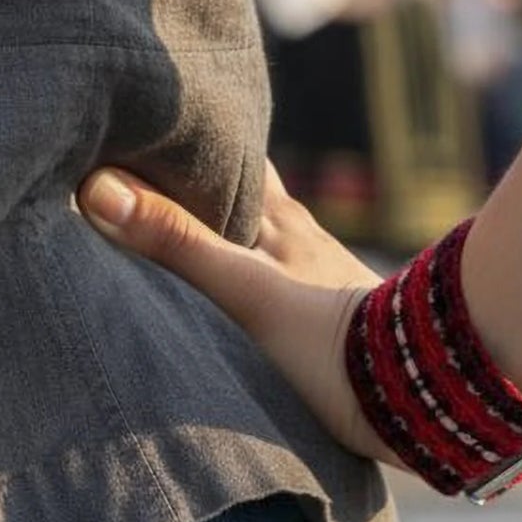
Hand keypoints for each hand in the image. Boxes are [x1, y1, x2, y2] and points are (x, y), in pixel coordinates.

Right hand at [76, 162, 407, 471]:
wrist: (422, 394)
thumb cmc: (336, 338)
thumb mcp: (247, 290)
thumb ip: (179, 244)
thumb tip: (98, 189)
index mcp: (284, 221)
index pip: (237, 162)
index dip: (201, 143)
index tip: (158, 127)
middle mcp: (306, 242)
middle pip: (252, 202)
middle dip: (209, 189)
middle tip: (159, 174)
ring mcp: (324, 282)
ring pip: (269, 246)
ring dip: (233, 239)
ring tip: (189, 235)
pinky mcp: (340, 325)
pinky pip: (286, 291)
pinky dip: (258, 283)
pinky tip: (245, 302)